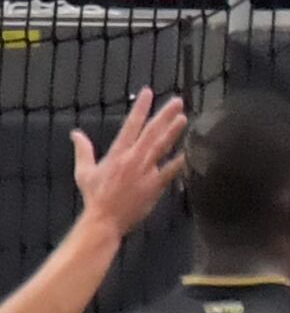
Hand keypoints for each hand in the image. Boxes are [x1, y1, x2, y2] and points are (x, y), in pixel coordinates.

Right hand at [72, 89, 186, 237]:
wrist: (105, 219)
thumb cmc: (95, 196)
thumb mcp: (84, 171)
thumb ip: (83, 150)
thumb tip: (75, 133)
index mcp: (117, 153)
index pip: (130, 124)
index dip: (141, 108)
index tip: (148, 92)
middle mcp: (133, 159)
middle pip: (151, 132)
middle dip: (164, 115)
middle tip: (178, 101)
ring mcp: (146, 171)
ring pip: (162, 147)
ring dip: (174, 131)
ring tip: (185, 117)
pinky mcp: (155, 185)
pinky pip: (171, 171)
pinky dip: (182, 161)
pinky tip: (192, 151)